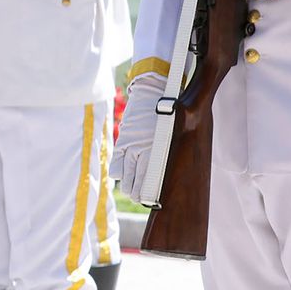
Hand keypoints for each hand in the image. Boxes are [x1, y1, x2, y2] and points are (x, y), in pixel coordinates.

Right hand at [115, 71, 167, 201]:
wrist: (153, 89)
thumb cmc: (170, 113)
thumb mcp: (174, 131)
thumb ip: (168, 151)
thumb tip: (167, 172)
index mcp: (158, 147)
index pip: (150, 177)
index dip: (149, 192)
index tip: (151, 200)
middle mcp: (143, 147)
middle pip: (136, 178)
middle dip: (138, 192)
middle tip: (141, 198)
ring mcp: (130, 143)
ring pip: (124, 173)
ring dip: (127, 184)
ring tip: (131, 191)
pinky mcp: (123, 138)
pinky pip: (117, 161)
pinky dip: (118, 172)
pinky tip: (121, 177)